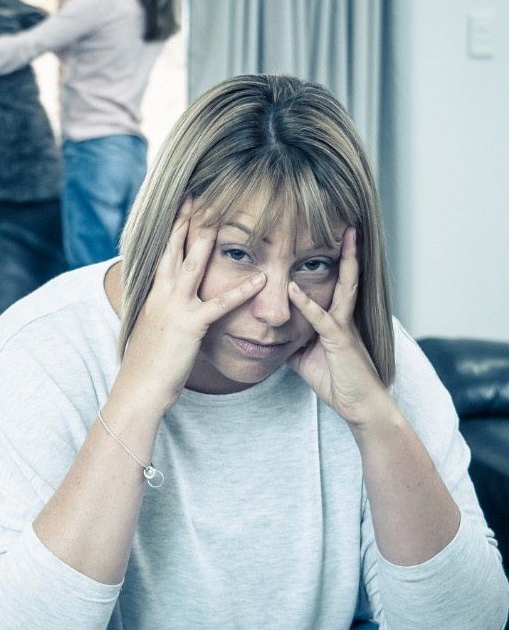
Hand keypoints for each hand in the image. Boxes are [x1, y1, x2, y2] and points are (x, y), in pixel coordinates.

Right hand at [117, 198, 264, 412]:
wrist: (139, 389)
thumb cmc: (148, 365)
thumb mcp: (153, 330)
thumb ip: (163, 312)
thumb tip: (169, 304)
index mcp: (154, 294)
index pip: (164, 252)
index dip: (174, 227)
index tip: (182, 204)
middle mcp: (161, 295)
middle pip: (174, 248)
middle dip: (186, 219)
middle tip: (198, 193)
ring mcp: (174, 308)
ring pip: (193, 265)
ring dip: (209, 239)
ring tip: (224, 216)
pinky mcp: (190, 326)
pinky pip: (220, 305)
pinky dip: (242, 290)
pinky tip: (261, 279)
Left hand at [286, 228, 387, 427]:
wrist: (359, 406)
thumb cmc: (337, 381)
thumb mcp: (305, 357)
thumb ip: (291, 340)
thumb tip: (271, 333)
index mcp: (337, 317)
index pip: (333, 281)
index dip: (332, 259)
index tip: (328, 234)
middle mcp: (344, 316)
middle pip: (347, 275)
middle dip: (348, 249)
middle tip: (349, 223)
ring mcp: (343, 327)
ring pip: (344, 287)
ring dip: (343, 262)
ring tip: (342, 236)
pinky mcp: (339, 342)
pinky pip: (322, 320)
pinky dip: (305, 304)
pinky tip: (293, 288)